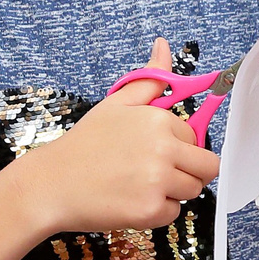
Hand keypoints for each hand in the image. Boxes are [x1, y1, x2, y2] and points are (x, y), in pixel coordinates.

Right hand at [13, 39, 220, 232]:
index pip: (196, 138)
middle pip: (207, 167)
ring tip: (137, 184)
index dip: (178, 147)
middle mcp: (164, 149)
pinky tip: (130, 200)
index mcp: (159, 120)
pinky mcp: (151, 211)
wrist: (51, 184)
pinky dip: (156, 212)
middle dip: (187, 171)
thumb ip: (149, 78)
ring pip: (193, 191)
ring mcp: (159, 181)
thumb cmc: (83, 145)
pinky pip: (174, 213)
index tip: (151, 151)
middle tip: (154, 172)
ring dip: (172, 191)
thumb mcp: (116, 104)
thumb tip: (164, 45)